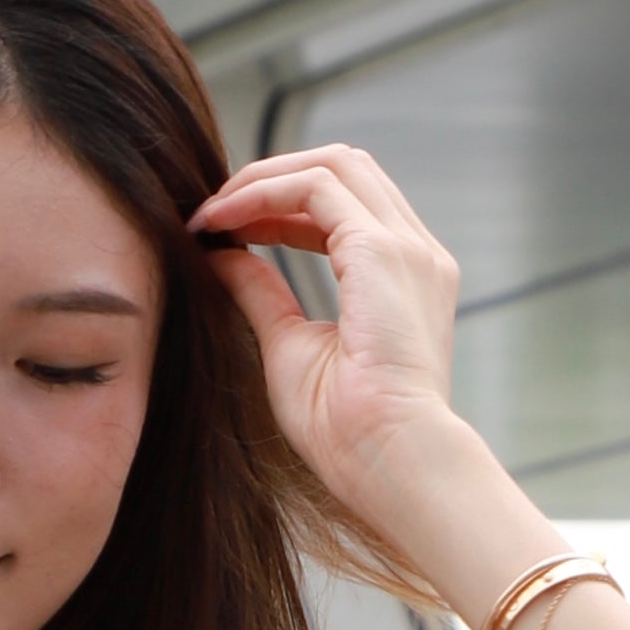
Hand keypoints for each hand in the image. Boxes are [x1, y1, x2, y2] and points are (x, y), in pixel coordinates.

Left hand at [189, 143, 483, 564]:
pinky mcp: (383, 252)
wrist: (391, 465)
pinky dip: (264, 193)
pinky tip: (222, 220)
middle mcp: (415, 252)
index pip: (345, 205)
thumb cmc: (348, 433)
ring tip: (213, 210)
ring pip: (332, 164)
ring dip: (265, 178)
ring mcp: (407, 247)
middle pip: (343, 169)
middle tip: (214, 210)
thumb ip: (261, 294)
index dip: (280, 205)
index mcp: (404, 277)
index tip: (225, 229)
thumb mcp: (290, 347)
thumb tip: (219, 254)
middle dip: (272, 178)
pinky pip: (316, 188)